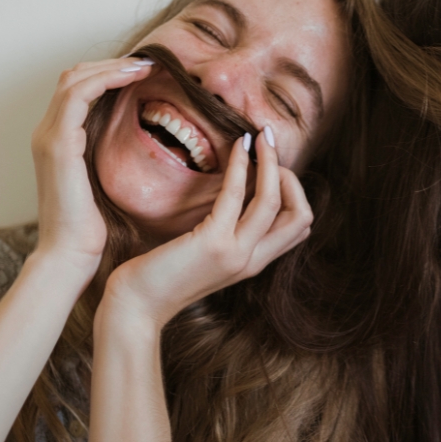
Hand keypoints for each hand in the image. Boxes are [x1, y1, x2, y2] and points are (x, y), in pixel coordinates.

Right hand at [31, 57, 153, 275]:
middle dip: (110, 64)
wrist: (69, 254)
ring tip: (144, 66)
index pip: (77, 90)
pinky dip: (105, 80)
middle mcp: (47, 133)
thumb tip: (138, 144)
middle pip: (73, 76)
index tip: (142, 73)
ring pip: (74, 79)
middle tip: (147, 63)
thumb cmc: (89, 228)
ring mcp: (49, 137)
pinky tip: (132, 79)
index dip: (107, 74)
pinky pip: (78, 96)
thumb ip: (108, 158)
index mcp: (57, 140)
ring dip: (111, 67)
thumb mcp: (102, 184)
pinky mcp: (58, 144)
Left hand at [100, 126, 312, 330]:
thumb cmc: (163, 275)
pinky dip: (241, 165)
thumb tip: (234, 197)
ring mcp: (236, 253)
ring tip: (261, 136)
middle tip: (268, 151)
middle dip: (292, 176)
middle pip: (302, 215)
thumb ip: (227, 233)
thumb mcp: (207, 254)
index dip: (295, 193)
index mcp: (254, 262)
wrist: (138, 305)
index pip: (300, 227)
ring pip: (276, 201)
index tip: (271, 169)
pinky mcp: (213, 243)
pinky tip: (238, 146)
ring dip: (272, 161)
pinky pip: (237, 195)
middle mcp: (253, 260)